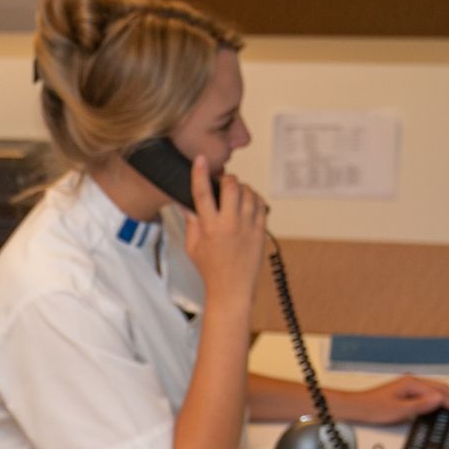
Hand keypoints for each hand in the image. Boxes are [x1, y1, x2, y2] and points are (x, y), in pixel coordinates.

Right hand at [182, 154, 266, 308]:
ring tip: (236, 195)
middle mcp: (229, 224)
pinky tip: (248, 203)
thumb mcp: (192, 247)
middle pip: (231, 186)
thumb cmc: (210, 269)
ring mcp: (247, 227)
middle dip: (228, 179)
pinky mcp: (260, 230)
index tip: (200, 159)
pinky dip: (254, 198)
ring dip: (241, 188)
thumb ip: (192, 223)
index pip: (202, 194)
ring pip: (248, 192)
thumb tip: (188, 204)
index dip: (200, 174)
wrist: (232, 289)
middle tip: (224, 182)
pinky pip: (261, 204)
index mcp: (209, 228)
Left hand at [336, 375, 448, 423]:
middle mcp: (412, 382)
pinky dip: (440, 399)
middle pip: (441, 389)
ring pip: (436, 391)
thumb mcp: (397, 410)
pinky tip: (443, 405)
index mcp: (412, 384)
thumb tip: (440, 400)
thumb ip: (420, 405)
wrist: (353, 408)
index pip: (440, 393)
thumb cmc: (371, 408)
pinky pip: (428, 394)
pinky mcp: (405, 393)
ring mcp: (408, 387)